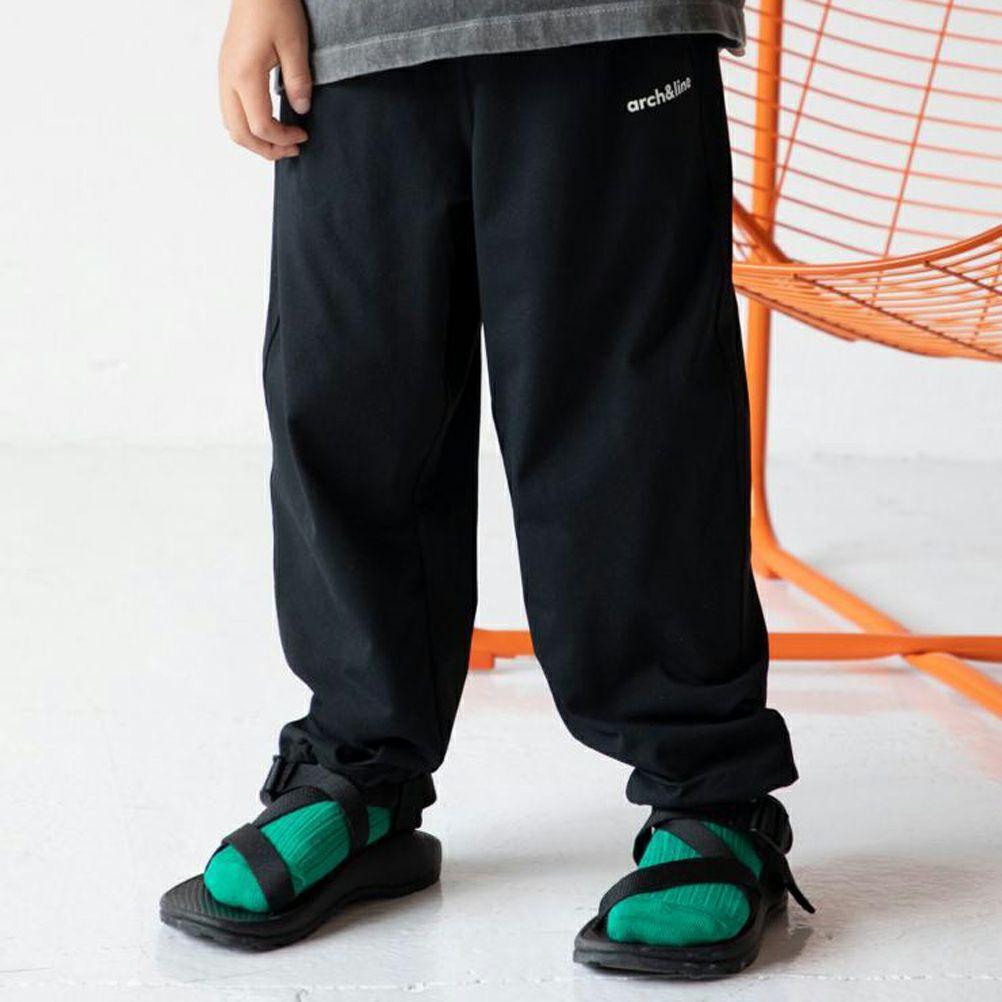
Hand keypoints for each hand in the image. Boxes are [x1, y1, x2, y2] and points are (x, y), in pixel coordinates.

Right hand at [219, 0, 311, 160]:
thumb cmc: (274, 6)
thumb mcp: (295, 44)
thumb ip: (298, 81)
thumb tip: (301, 110)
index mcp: (245, 76)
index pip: (261, 126)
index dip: (283, 139)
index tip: (303, 136)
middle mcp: (228, 79)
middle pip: (239, 134)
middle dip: (266, 149)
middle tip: (292, 150)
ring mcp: (224, 75)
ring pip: (231, 125)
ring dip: (255, 140)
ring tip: (280, 141)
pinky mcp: (226, 71)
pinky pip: (230, 110)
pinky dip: (247, 125)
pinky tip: (267, 122)